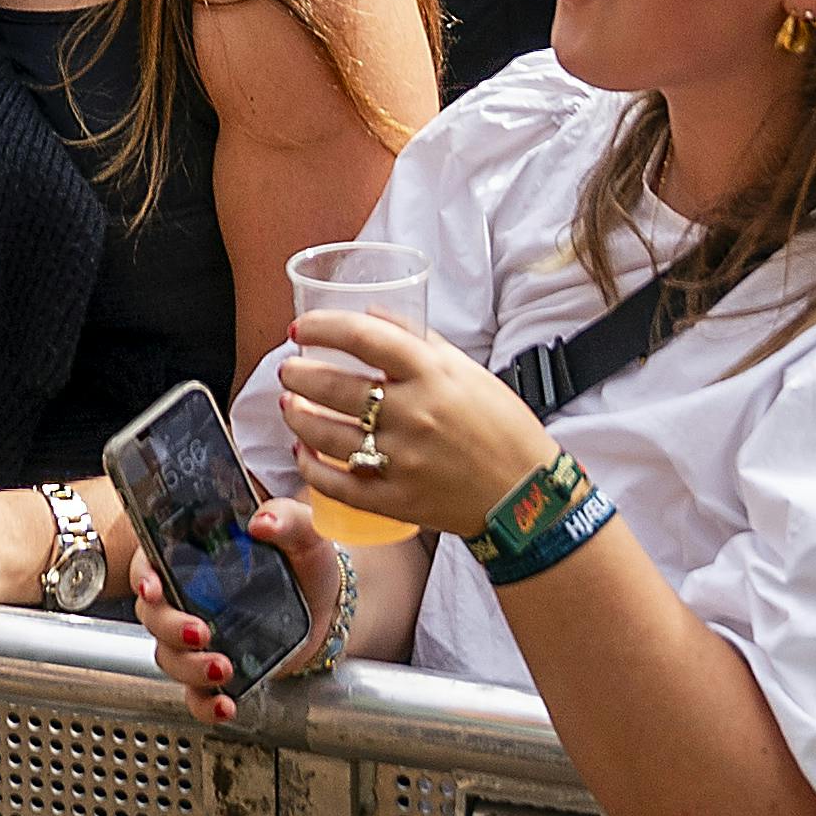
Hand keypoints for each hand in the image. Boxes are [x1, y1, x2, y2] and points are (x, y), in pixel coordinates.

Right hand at [147, 503, 351, 722]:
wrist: (328, 606)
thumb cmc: (305, 561)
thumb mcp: (303, 531)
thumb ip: (287, 518)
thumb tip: (262, 521)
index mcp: (194, 557)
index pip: (150, 564)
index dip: (143, 577)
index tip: (153, 588)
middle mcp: (187, 597)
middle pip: (153, 615)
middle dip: (169, 628)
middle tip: (199, 632)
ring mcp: (199, 637)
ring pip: (169, 657)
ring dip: (189, 667)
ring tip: (223, 669)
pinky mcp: (216, 669)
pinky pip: (196, 693)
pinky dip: (205, 704)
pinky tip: (225, 705)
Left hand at [266, 307, 556, 542]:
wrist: (526, 493)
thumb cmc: (501, 426)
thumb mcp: (466, 369)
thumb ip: (418, 340)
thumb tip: (371, 315)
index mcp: (432, 374)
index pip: (362, 337)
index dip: (322, 328)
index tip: (300, 328)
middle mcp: (413, 413)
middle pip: (334, 387)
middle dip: (299, 375)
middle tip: (289, 370)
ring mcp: (403, 460)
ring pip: (327, 436)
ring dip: (298, 418)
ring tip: (290, 406)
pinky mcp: (397, 500)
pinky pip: (339, 484)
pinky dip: (312, 469)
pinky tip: (303, 454)